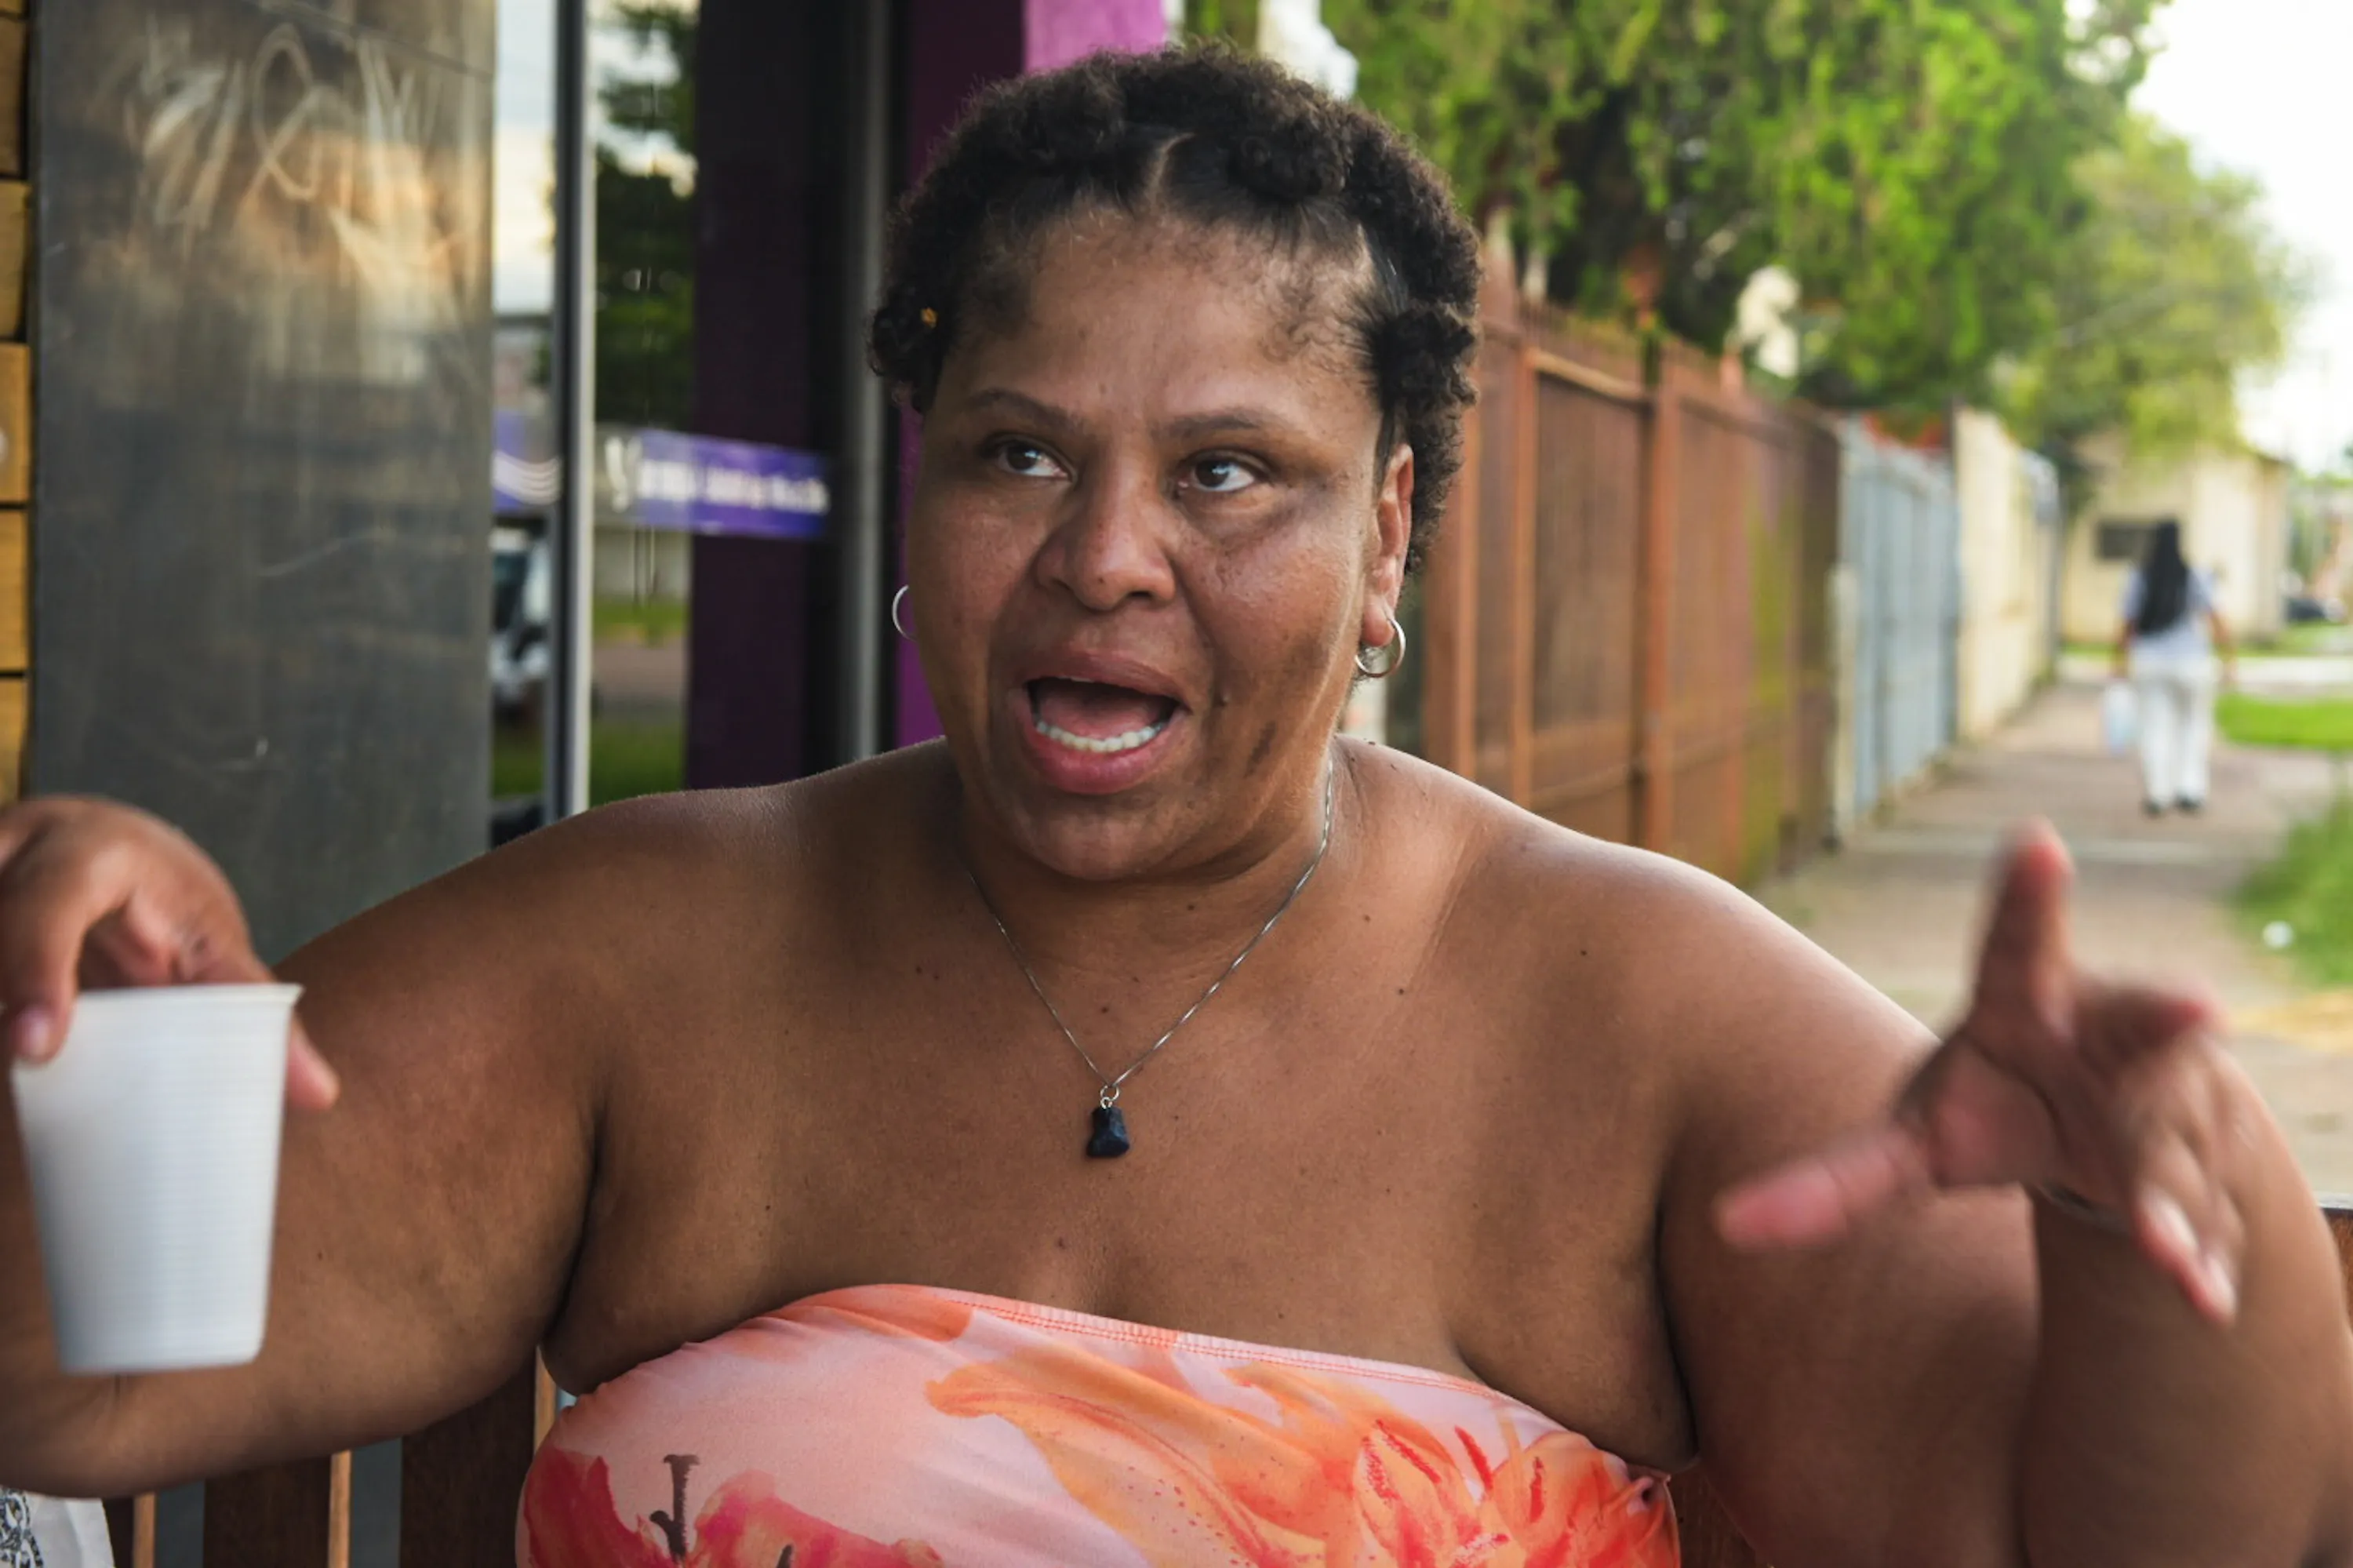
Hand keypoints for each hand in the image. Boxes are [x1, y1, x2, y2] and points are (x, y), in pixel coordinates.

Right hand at [0, 798, 337, 1107]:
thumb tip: (320, 1096)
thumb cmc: (165, 899)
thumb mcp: (212, 940)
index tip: (36, 1048)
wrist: (112, 844)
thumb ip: (256, 1010)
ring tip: (9, 1056)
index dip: (36, 970)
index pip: (49, 901)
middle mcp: (15, 846)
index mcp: (90, 850)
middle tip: (20, 1059)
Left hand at [1718, 824, 2244, 1322]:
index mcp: (2021, 1004)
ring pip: (2169, 1143)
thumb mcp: (1912, 1141)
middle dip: (2164, 1012)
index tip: (2037, 842)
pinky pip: (2201, 1221)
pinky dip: (2198, 1263)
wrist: (2096, 1140)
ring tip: (2164, 1252)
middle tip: (2195, 1006)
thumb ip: (1833, 1181)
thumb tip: (1728, 1226)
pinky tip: (2201, 1302)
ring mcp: (2164, 1102)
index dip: (2025, 893)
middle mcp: (2108, 1038)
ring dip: (2168, 1194)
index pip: (2015, 941)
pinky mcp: (2198, 1173)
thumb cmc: (1989, 1112)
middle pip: (2136, 1021)